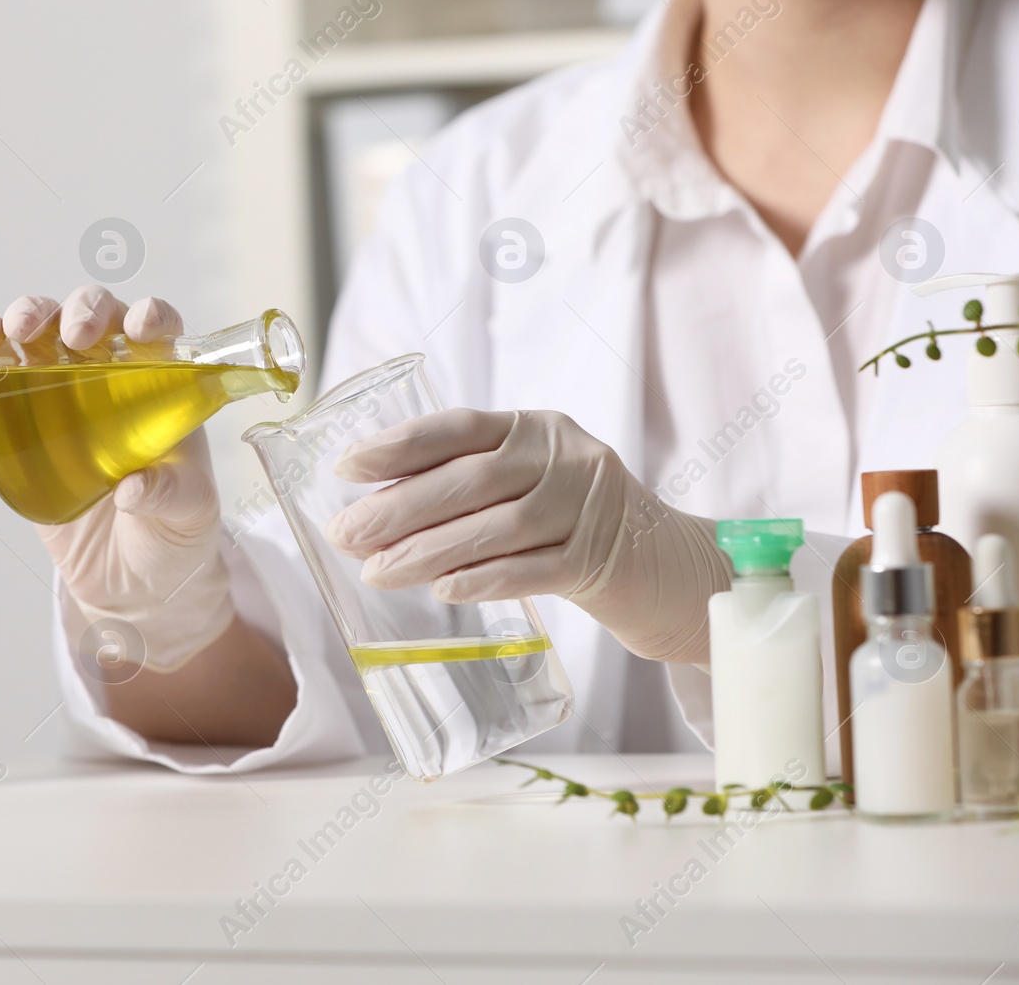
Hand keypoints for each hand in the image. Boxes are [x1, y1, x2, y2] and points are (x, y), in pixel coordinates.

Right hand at [0, 286, 234, 670]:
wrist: (130, 583)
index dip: (149, 315)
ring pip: (47, 330)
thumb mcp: (189, 514)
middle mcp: (114, 379)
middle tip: (75, 337)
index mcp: (164, 389)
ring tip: (19, 330)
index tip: (138, 328)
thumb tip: (131, 488)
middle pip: (98, 316)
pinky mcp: (23, 420)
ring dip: (32, 314)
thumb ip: (168, 496)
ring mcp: (65, 394)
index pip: (160, 331)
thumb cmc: (172, 535)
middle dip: (82, 310)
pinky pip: (4, 368)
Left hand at [323, 409, 723, 663]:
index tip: (347, 467)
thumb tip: (371, 513)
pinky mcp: (602, 559)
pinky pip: (533, 570)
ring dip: (429, 551)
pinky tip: (445, 591)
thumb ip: (469, 488)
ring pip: (495, 527)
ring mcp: (586, 506)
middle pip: (470, 478)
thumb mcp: (529, 487)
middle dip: (399, 507)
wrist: (672, 567)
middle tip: (346, 534)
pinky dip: (484, 578)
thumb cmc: (576, 526)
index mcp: (534, 428)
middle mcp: (563, 456)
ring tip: (377, 574)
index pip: (459, 427)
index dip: (400, 445)